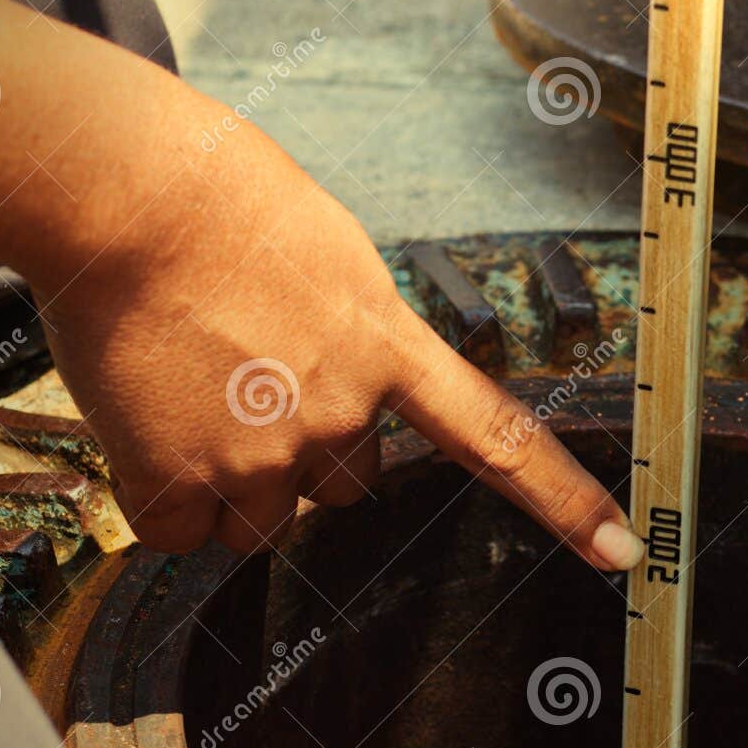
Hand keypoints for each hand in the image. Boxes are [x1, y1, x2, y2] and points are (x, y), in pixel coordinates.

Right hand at [43, 143, 641, 568]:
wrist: (126, 196)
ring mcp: (262, 453)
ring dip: (234, 480)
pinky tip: (151, 426)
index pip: (498, 440)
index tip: (621, 550)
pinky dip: (169, 498)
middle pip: (345, 491)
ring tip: (194, 395)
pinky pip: (185, 534)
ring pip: (262, 523)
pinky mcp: (179, 478)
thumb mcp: (339, 265)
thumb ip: (365, 345)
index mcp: (389, 350)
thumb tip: (357, 395)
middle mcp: (340, 414)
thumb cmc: (228, 209)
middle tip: (251, 381)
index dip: (564, 505)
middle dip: (306, 457)